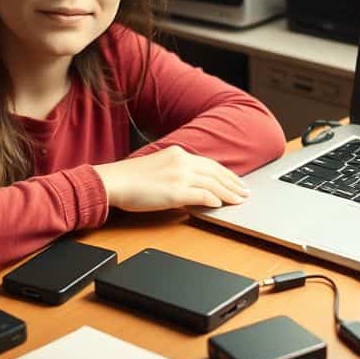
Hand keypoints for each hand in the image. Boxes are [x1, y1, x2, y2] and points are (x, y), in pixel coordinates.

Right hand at [92, 145, 251, 211]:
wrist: (113, 181)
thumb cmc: (130, 178)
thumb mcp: (158, 166)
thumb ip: (176, 172)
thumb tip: (192, 185)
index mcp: (178, 153)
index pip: (209, 164)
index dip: (226, 174)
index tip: (236, 181)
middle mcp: (181, 162)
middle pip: (216, 173)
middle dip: (233, 183)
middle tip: (245, 192)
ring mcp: (179, 176)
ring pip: (213, 185)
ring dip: (229, 193)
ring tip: (239, 201)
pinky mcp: (175, 192)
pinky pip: (201, 196)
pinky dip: (213, 200)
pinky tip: (220, 205)